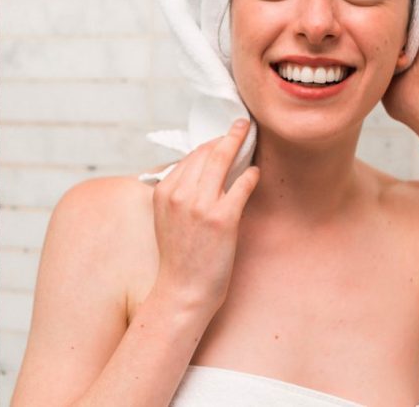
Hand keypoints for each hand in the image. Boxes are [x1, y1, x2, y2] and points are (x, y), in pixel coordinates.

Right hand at [151, 119, 259, 315]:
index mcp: (164, 192)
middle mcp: (180, 194)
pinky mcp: (222, 219)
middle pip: (207, 153)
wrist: (183, 291)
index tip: (222, 136)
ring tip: (250, 138)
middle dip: (227, 136)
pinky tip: (255, 172)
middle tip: (241, 126)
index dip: (210, 143)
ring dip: (240, 145)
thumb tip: (202, 172)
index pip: (191, 156)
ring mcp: (201, 205)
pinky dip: (250, 175)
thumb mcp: (166, 218)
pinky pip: (241, 185)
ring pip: (223, 161)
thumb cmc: (179, 258)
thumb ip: (178, 193)